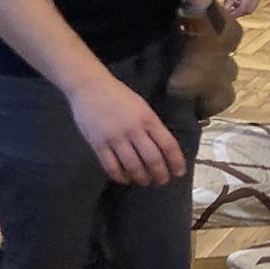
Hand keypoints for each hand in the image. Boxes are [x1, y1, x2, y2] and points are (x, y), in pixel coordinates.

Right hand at [68, 74, 186, 184]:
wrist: (90, 87)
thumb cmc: (119, 96)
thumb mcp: (142, 106)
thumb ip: (151, 126)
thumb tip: (163, 149)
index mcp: (148, 118)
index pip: (167, 144)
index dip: (176, 161)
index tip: (179, 173)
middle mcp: (134, 130)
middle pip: (152, 159)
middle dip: (160, 174)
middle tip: (163, 181)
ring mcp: (115, 138)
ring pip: (133, 166)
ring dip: (142, 178)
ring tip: (145, 181)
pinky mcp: (98, 145)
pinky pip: (112, 167)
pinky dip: (121, 177)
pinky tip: (126, 179)